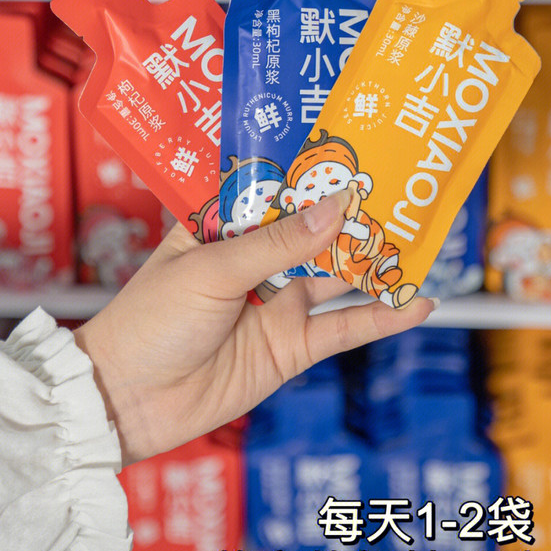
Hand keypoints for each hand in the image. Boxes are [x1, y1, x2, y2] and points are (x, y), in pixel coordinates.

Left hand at [74, 189, 437, 464]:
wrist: (129, 402)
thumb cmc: (151, 321)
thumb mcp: (212, 270)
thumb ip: (277, 245)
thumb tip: (333, 208)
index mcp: (224, 229)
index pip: (277, 192)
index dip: (312, 173)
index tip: (354, 148)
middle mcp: (255, 262)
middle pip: (314, 232)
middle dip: (354, 214)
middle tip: (402, 189)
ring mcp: (277, 304)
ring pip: (338, 277)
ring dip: (375, 262)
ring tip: (421, 238)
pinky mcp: (292, 347)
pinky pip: (344, 329)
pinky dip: (381, 319)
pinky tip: (417, 305)